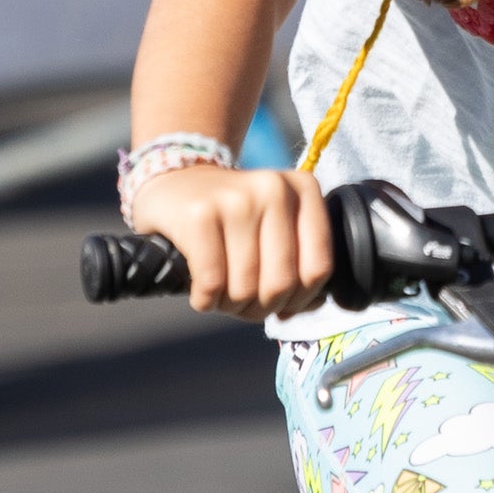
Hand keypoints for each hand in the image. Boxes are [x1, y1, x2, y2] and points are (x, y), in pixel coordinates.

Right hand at [130, 161, 331, 318]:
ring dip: (231, 307)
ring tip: (222, 296)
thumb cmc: (233, 219)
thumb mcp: (276, 225)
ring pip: (245, 287)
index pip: (318, 268)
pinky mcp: (199, 214)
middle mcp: (274, 188)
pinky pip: (212, 283)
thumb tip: (312, 306)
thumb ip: (300, 261)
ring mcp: (236, 198)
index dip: (299, 300)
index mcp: (304, 189)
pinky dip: (206, 300)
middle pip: (281, 282)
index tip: (281, 304)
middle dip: (261, 308)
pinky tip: (201, 292)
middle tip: (244, 305)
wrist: (175, 184)